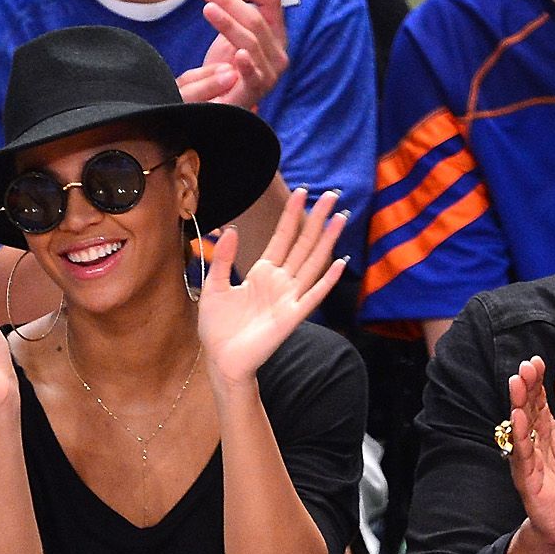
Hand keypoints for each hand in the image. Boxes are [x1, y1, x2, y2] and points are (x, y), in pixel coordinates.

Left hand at [177, 0, 288, 109]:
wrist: (224, 100)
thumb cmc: (228, 66)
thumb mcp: (233, 34)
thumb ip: (235, 13)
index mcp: (276, 33)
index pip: (272, 1)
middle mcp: (278, 52)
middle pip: (257, 19)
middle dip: (229, 2)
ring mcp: (270, 73)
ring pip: (251, 41)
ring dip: (228, 23)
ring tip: (208, 10)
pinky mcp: (257, 90)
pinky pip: (254, 75)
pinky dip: (247, 65)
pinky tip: (239, 55)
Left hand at [197, 186, 346, 384]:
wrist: (221, 360)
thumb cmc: (218, 328)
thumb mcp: (214, 286)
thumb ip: (223, 259)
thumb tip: (230, 230)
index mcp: (262, 273)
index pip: (282, 237)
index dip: (292, 216)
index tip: (302, 193)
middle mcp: (280, 282)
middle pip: (303, 244)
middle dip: (317, 219)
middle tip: (332, 195)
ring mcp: (288, 298)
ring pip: (312, 263)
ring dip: (327, 241)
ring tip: (340, 218)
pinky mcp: (292, 317)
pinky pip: (313, 296)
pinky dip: (327, 281)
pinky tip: (339, 263)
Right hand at [505, 357, 554, 549]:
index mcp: (546, 429)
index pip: (538, 399)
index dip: (537, 380)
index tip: (537, 361)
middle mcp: (534, 440)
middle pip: (527, 409)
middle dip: (526, 387)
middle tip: (526, 367)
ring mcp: (528, 458)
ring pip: (521, 428)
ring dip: (518, 404)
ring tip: (517, 383)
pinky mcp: (527, 478)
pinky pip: (522, 454)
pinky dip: (520, 436)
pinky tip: (518, 418)